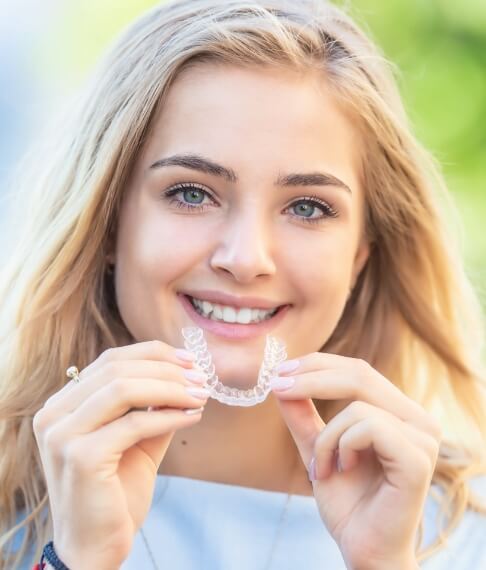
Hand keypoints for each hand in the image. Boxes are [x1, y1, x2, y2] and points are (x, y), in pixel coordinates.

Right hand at [33, 341, 208, 569]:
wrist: (95, 548)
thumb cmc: (115, 493)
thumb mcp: (137, 440)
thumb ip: (153, 406)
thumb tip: (187, 375)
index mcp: (63, 405)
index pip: (111, 360)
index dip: (154, 354)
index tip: (190, 360)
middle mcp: (54, 414)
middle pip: (118, 369)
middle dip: (167, 370)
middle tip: (202, 378)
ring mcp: (62, 435)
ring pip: (124, 389)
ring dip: (171, 388)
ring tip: (201, 395)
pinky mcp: (81, 457)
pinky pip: (135, 423)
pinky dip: (170, 416)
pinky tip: (193, 417)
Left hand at [270, 353, 440, 569]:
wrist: (363, 549)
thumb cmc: (347, 502)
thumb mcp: (317, 448)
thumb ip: (303, 416)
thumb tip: (281, 380)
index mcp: (399, 412)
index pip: (358, 370)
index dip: (318, 364)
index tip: (280, 371)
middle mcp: (417, 419)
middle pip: (360, 374)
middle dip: (311, 378)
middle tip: (278, 387)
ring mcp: (423, 438)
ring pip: (357, 405)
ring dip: (326, 437)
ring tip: (321, 468)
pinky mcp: (418, 458)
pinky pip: (368, 427)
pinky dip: (342, 446)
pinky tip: (342, 470)